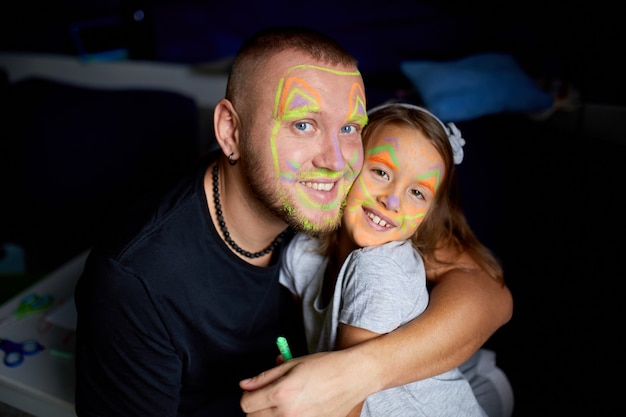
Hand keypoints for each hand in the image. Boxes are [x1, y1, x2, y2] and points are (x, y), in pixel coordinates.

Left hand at [240, 350, 370, 416]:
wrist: (353, 377)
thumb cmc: (325, 366)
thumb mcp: (292, 364)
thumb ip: (264, 377)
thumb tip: (244, 385)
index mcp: (281, 393)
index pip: (246, 403)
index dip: (248, 395)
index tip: (255, 390)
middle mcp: (288, 413)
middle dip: (257, 407)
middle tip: (270, 396)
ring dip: (270, 415)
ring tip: (284, 403)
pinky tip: (296, 410)